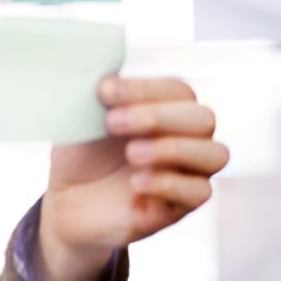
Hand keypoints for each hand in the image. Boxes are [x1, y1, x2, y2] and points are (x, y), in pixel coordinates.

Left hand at [36, 76, 229, 280]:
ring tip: (130, 153)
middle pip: (204, 118)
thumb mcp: (83, 120)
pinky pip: (199, 193)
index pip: (179, 91)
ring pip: (215, 154)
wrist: (66, 202)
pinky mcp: (179, 207)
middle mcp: (186, 139)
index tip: (104, 92)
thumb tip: (106, 72)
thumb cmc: (82, 155)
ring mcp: (188, 173)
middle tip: (113, 123)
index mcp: (166, 110)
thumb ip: (99, 94)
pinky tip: (136, 183)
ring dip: (173, 149)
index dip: (146, 88)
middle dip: (159, 116)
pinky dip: (169, 184)